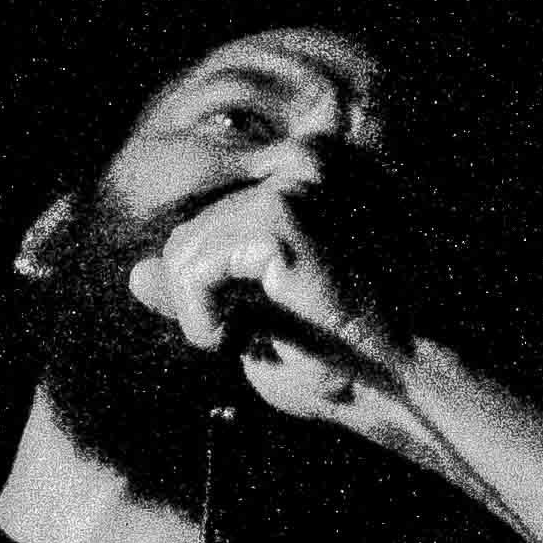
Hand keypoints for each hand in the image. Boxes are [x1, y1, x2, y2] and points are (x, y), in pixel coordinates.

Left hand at [130, 179, 420, 441]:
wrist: (409, 380)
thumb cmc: (354, 363)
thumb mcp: (261, 323)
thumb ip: (202, 288)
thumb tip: (134, 273)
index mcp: (314, 174)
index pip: (214, 217)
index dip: (206, 283)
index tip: (232, 329)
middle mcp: (308, 161)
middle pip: (191, 229)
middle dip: (201, 296)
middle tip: (244, 342)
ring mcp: (297, 180)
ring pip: (186, 248)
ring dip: (199, 311)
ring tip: (244, 343)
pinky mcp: (283, 212)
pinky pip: (195, 266)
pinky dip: (200, 315)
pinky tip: (233, 340)